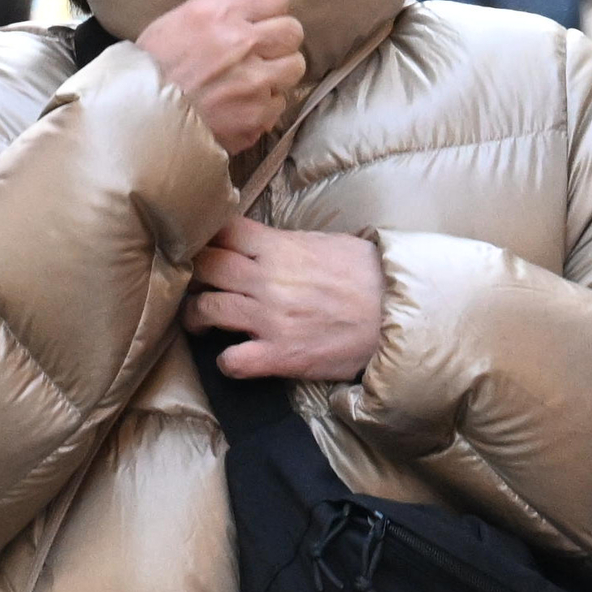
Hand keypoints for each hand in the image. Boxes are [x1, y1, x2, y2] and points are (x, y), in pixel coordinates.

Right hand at [137, 0, 305, 153]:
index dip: (269, 9)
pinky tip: (241, 104)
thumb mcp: (180, 19)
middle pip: (292, 31)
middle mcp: (241, 44)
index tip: (258, 21)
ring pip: (294, 66)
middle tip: (258, 52)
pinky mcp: (257, 115)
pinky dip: (264, 105)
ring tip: (251, 79)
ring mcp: (253, 81)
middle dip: (278, 40)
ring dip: (277, 72)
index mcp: (220, 14)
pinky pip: (280, 102)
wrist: (139, 117)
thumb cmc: (154, 65)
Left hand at [186, 218, 384, 380]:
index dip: (206, 237)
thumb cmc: (369, 276)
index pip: (222, 230)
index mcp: (278, 247)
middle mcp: (267, 280)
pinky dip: (226, 362)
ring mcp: (269, 319)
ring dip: (197, 316)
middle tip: (197, 284)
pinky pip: (231, 361)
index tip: (204, 247)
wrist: (398, 315)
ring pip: (205, 310)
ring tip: (202, 320)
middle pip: (204, 266)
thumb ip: (288, 242)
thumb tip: (265, 242)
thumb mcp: (328, 243)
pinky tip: (234, 358)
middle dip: (194, 274)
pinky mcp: (279, 355)